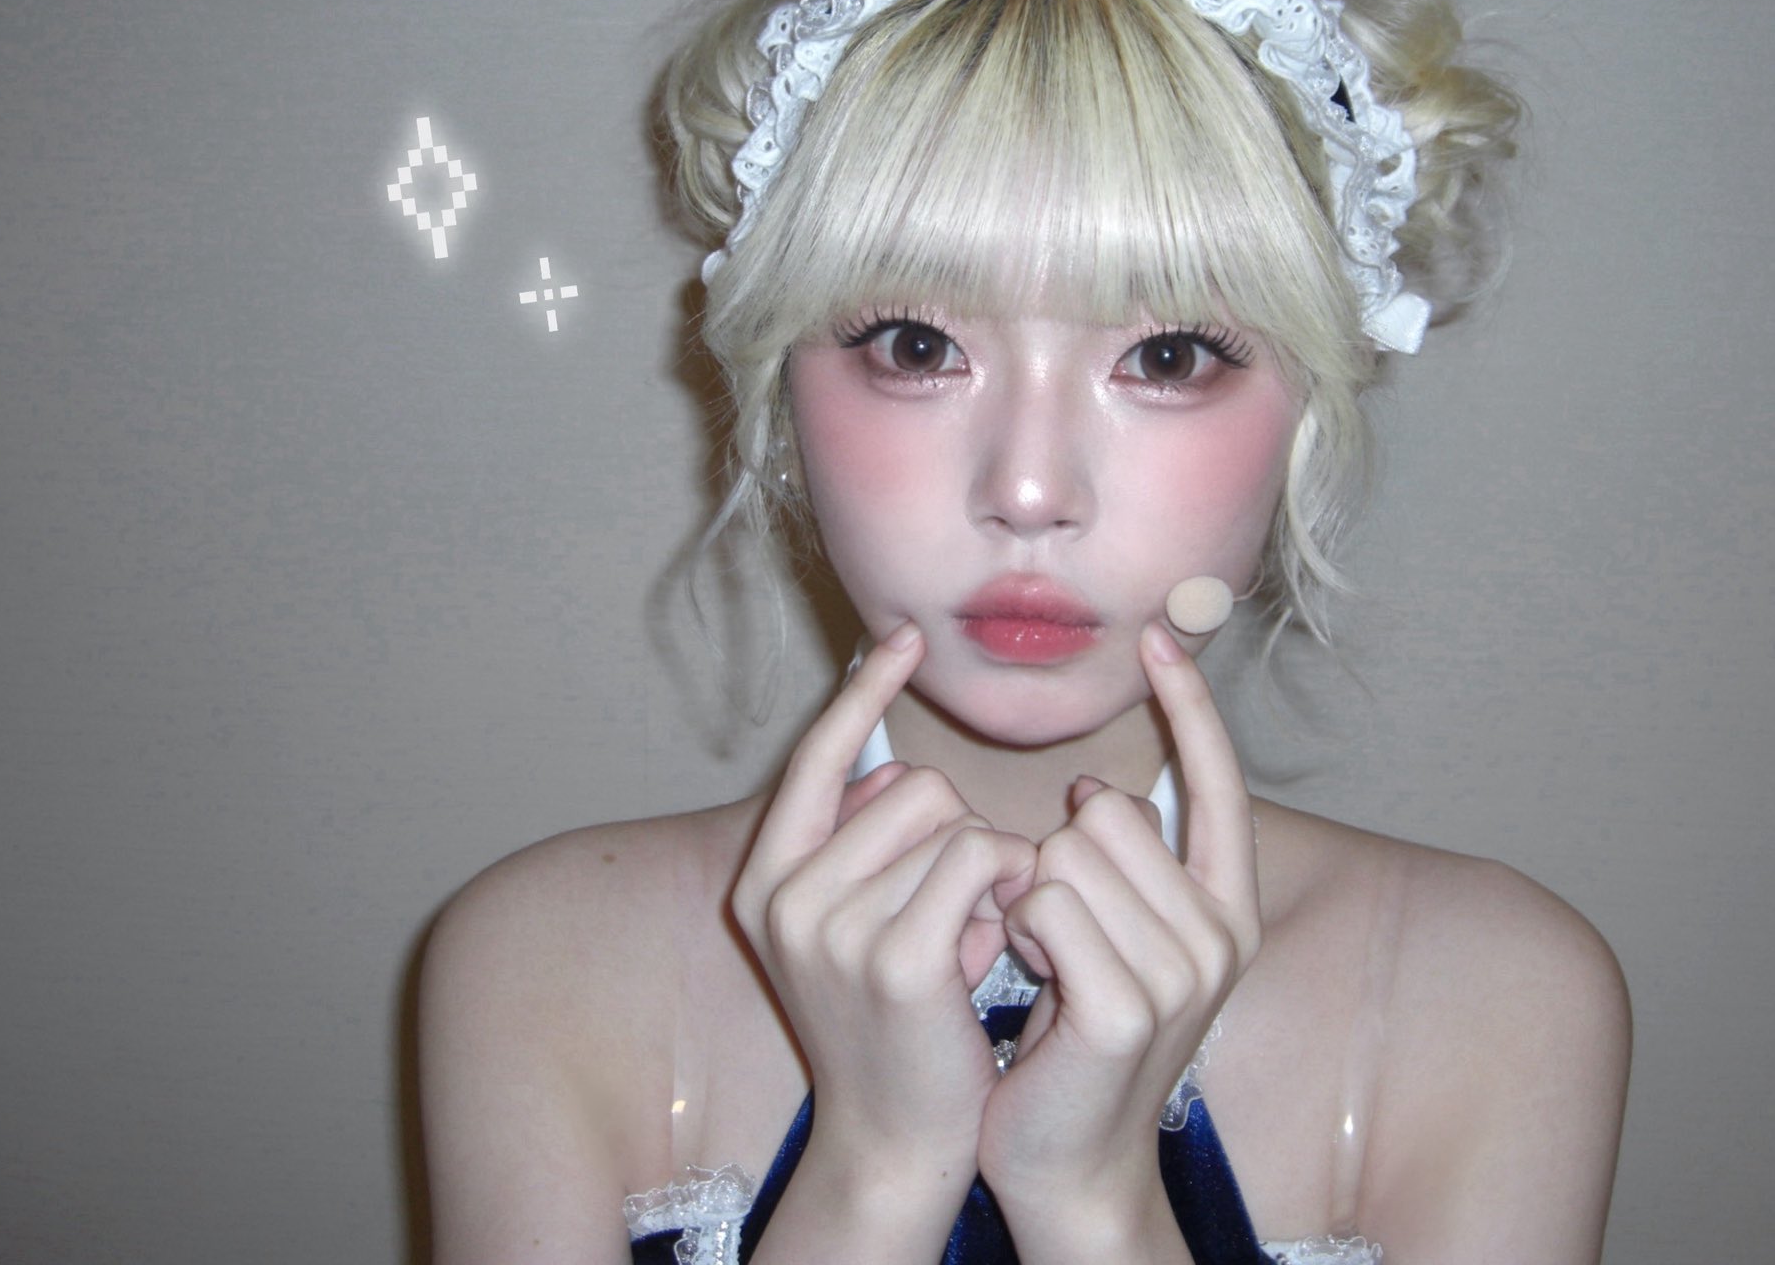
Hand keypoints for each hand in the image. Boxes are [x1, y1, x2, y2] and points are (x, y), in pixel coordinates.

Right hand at [730, 622, 1037, 1187]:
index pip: (819, 756)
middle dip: (957, 835)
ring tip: (968, 943)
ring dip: (988, 872)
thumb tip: (890, 763)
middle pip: (910, 784)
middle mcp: (783, 893)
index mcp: (767, 875)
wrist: (894, 1139)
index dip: (862, 691)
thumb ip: (863, 844)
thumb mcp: (856, 922)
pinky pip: (980, 859)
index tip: (902, 635)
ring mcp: (834, 925)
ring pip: (953, 821)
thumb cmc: (896, 1022)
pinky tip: (994, 952)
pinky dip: (1008, 892)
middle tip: (954, 917)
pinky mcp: (897, 955)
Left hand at [977, 623, 1261, 1252]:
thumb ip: (1124, 861)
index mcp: (1227, 909)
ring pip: (1068, 852)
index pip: (1220, 785)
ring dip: (1033, 899)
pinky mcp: (1123, 1006)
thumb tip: (1099, 783)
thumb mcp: (1115, 935)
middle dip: (1061, 856)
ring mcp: (1180, 973)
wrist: (1070, 1160)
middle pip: (1113, 811)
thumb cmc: (1076, 1038)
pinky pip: (1044, 903)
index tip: (1160, 639)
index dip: (1191, 710)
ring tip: (1046, 965)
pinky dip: (1019, 932)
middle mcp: (1222, 935)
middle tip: (1060, 935)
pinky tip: (1032, 982)